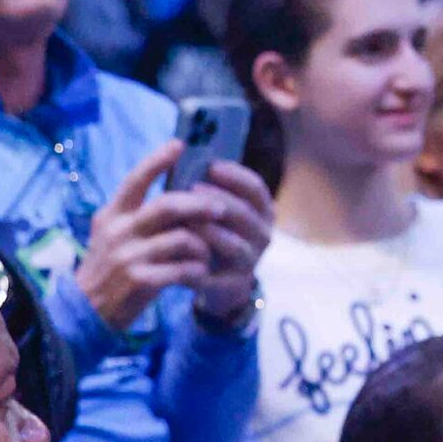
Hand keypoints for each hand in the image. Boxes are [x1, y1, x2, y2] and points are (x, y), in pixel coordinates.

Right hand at [75, 141, 212, 333]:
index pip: (135, 180)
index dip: (157, 161)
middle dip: (199, 204)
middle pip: (167, 206)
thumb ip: (137, 215)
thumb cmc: (109, 268)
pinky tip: (199, 273)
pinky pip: (181, 269)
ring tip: (207, 252)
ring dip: (201, 245)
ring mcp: (127, 256)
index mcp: (112, 215)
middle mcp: (118, 231)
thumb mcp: (112, 235)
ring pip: (180, 239)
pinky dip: (196, 270)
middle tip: (220, 208)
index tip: (180, 145)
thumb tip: (178, 191)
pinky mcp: (138, 281)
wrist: (86, 311)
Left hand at [177, 159, 274, 324]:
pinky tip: (179, 250)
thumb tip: (187, 158)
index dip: (235, 175)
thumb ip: (210, 190)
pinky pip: (217, 270)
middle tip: (192, 188)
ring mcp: (251, 260)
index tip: (212, 166)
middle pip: (244, 213)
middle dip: (218, 199)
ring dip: (209, 230)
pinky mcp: (234, 283)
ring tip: (184, 220)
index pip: (256, 188)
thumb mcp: (220, 211)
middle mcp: (263, 235)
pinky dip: (198, 260)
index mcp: (263, 211)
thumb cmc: (214, 233)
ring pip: (233, 243)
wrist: (218, 280)